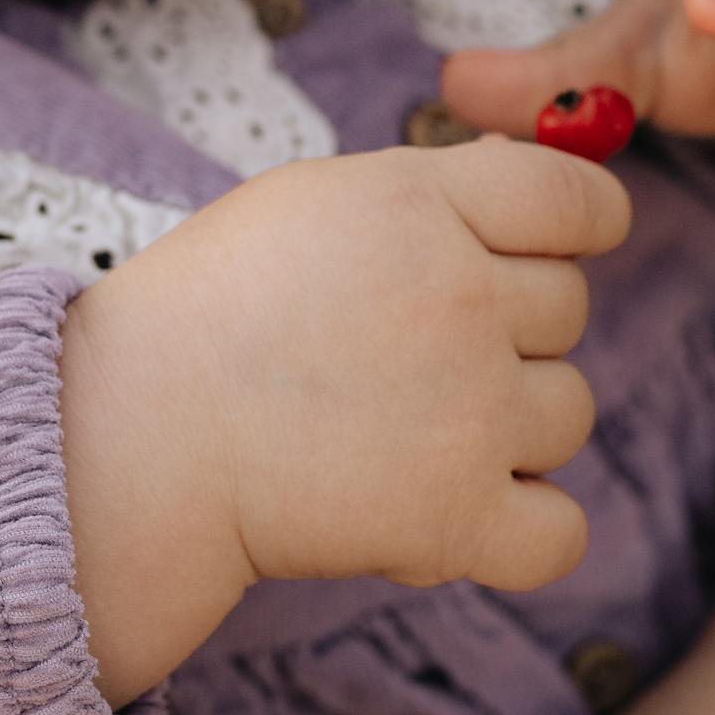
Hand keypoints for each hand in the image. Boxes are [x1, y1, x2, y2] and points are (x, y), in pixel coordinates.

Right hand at [60, 137, 630, 702]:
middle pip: (569, 309)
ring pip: (569, 414)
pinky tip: (456, 514)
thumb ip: (432, 189)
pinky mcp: (455, 516)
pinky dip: (523, 532)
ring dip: (507, 429)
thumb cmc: (212, 311)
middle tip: (401, 356)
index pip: (579, 199)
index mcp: (423, 204)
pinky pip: (561, 532)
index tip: (541, 255)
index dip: (579, 227)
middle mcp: (463, 297)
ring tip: (402, 432)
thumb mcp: (316, 202)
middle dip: (507, 330)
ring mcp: (469, 410)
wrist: (134, 434)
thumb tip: (538, 182)